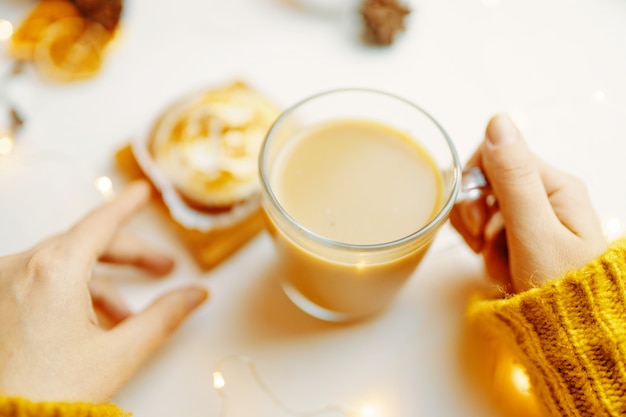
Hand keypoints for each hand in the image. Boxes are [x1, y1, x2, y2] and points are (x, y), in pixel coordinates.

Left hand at [0, 181, 208, 402]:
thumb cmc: (50, 393)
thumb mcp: (120, 352)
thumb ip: (164, 317)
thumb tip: (195, 295)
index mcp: (53, 271)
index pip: (100, 224)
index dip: (127, 206)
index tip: (142, 193)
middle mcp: (21, 268)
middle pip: (87, 244)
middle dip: (128, 256)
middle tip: (162, 269)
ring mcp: (4, 283)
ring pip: (64, 264)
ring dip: (101, 283)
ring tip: (127, 317)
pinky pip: (41, 281)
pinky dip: (72, 293)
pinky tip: (93, 323)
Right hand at [450, 114, 606, 291]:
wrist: (573, 334)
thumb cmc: (560, 290)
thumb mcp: (534, 233)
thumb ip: (513, 178)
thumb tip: (498, 121)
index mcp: (555, 185)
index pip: (497, 156)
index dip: (475, 185)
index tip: (477, 222)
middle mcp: (546, 194)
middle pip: (487, 181)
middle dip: (476, 214)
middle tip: (483, 246)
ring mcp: (535, 215)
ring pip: (485, 207)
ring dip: (481, 236)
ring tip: (496, 263)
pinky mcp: (525, 235)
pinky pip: (491, 229)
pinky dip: (487, 249)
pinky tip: (499, 267)